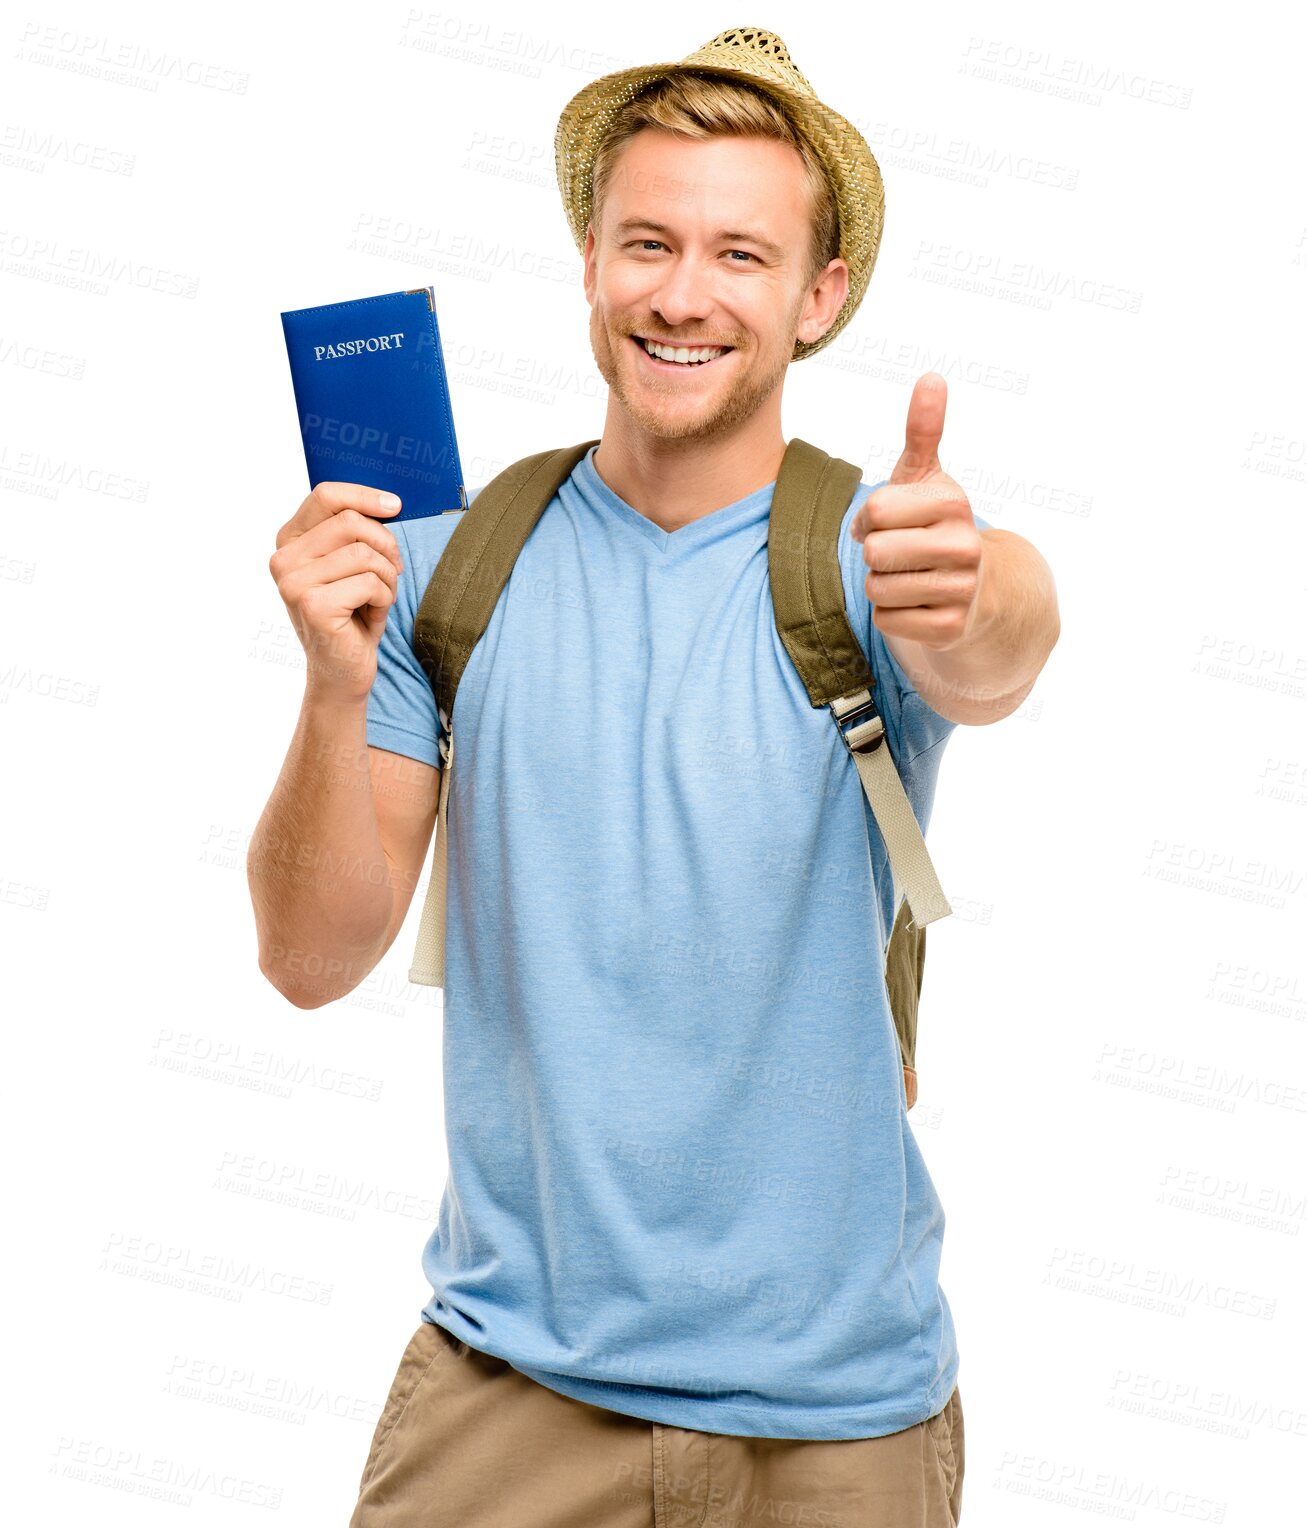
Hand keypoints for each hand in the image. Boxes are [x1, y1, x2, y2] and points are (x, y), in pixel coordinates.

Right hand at [268, 482, 405, 703]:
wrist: (343, 670)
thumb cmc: (352, 614)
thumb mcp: (351, 565)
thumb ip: (355, 531)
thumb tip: (389, 502)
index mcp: (290, 540)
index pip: (326, 496)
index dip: (365, 496)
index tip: (395, 506)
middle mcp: (284, 558)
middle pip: (351, 522)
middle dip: (386, 545)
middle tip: (393, 571)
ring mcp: (294, 582)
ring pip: (365, 553)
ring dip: (387, 577)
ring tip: (379, 597)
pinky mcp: (313, 605)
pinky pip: (370, 582)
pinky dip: (385, 599)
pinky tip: (372, 615)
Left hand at [850, 373, 983, 650]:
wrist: (976, 588)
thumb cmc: (934, 526)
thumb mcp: (925, 477)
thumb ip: (923, 430)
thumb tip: (931, 377)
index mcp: (952, 502)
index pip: (875, 510)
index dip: (867, 519)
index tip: (884, 522)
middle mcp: (965, 545)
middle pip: (875, 552)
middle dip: (874, 554)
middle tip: (896, 552)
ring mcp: (961, 589)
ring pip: (878, 588)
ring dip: (881, 585)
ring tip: (907, 577)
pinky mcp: (950, 628)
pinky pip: (889, 620)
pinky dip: (892, 615)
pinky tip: (915, 604)